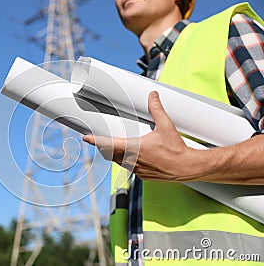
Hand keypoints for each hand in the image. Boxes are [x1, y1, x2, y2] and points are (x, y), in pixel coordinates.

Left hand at [83, 91, 203, 181]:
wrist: (187, 167)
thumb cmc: (176, 150)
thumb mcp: (165, 126)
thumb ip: (156, 109)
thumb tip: (153, 96)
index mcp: (134, 148)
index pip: (109, 144)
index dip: (96, 140)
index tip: (86, 137)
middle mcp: (133, 161)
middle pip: (111, 153)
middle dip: (106, 147)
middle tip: (102, 140)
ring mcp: (137, 170)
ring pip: (119, 162)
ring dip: (116, 154)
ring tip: (117, 146)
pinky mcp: (143, 176)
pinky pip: (130, 168)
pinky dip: (128, 162)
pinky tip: (133, 157)